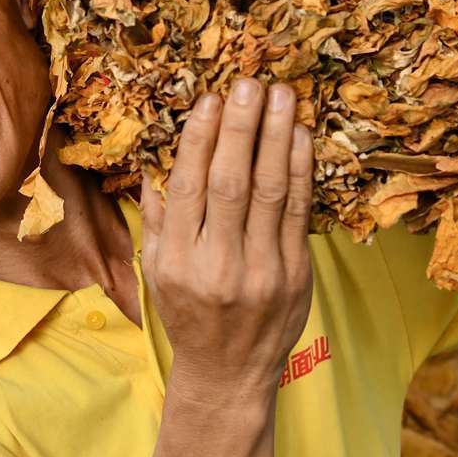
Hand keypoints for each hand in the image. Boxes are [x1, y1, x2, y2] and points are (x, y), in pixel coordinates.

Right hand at [138, 78, 314, 408]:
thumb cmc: (188, 315)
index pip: (189, 187)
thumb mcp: (157, 271)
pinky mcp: (296, 274)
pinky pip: (299, 212)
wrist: (229, 373)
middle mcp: (218, 264)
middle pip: (231, 183)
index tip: (210, 100)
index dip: (200, 140)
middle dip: (240, 128)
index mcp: (178, 260)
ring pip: (270, 192)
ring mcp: (261, 270)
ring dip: (277, 137)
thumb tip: (156, 163)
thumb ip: (158, 218)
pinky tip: (301, 137)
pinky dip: (301, 171)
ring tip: (281, 96)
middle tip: (249, 84)